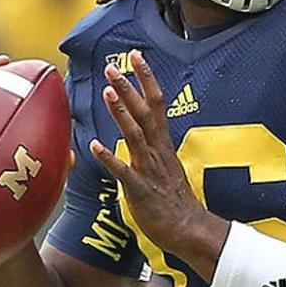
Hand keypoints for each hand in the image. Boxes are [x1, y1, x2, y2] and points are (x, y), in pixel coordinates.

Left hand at [89, 50, 228, 260]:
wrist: (189, 229)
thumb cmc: (173, 200)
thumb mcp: (164, 166)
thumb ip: (151, 147)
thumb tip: (138, 132)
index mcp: (163, 144)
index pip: (157, 104)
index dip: (147, 79)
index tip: (137, 57)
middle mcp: (157, 152)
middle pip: (144, 113)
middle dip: (129, 89)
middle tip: (112, 68)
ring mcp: (149, 169)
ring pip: (136, 136)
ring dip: (121, 114)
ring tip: (107, 93)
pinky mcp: (141, 190)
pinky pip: (124, 172)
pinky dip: (110, 159)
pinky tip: (95, 147)